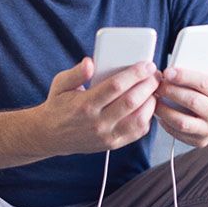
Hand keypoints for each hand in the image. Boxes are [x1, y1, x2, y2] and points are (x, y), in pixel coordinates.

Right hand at [40, 57, 159, 154]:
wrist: (51, 136)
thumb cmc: (59, 106)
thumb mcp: (61, 84)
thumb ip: (76, 73)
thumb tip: (90, 62)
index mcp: (85, 104)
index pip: (116, 86)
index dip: (135, 73)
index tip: (147, 64)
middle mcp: (97, 122)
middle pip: (131, 102)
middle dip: (148, 85)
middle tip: (156, 74)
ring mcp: (107, 136)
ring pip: (139, 119)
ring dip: (151, 102)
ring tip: (153, 89)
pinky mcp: (113, 144)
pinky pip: (137, 132)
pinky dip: (147, 117)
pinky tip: (147, 104)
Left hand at [154, 50, 207, 146]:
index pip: (204, 84)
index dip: (184, 77)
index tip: (168, 71)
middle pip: (192, 102)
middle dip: (171, 91)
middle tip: (158, 83)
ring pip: (182, 122)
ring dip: (164, 109)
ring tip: (155, 97)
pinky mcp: (199, 141)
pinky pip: (178, 134)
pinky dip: (165, 123)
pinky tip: (158, 110)